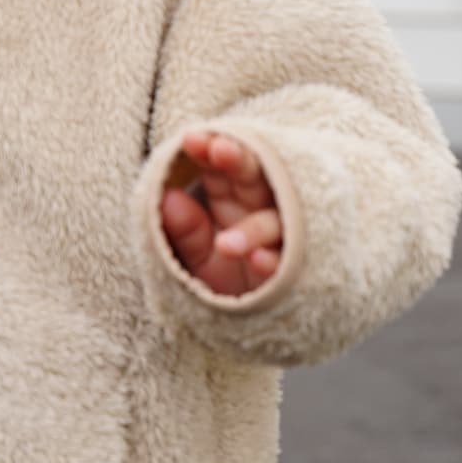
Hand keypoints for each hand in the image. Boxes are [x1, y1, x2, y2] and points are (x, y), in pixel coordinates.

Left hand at [158, 127, 282, 299]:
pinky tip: (258, 262)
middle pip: (255, 175)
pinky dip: (274, 261)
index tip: (192, 140)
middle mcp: (258, 207)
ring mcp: (280, 237)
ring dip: (252, 229)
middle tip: (220, 149)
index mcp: (230, 193)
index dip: (209, 149)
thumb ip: (181, 232)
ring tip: (225, 244)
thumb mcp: (190, 258)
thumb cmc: (218, 279)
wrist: (245, 322)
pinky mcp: (294, 270)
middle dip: (238, 160)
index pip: (221, 163)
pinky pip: (288, 262)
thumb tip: (167, 198)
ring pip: (274, 222)